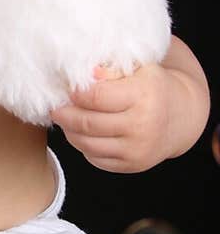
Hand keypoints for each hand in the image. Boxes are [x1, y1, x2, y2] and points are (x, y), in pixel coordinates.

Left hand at [49, 63, 172, 172]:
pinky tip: (80, 133)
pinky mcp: (131, 165)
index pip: (95, 97)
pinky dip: (82, 146)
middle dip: (64, 114)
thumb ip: (110, 69)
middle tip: (54, 107)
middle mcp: (142, 125)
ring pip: (87, 144)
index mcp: (143, 95)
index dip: (74, 93)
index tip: (65, 89)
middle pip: (87, 122)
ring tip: (64, 119)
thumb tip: (86, 74)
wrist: (180, 116)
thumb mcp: (138, 68)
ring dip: (69, 131)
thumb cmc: (152, 87)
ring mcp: (137, 149)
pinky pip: (94, 158)